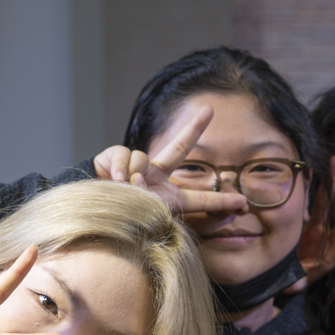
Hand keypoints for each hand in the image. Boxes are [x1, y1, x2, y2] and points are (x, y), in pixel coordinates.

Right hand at [92, 102, 249, 218]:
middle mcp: (156, 178)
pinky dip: (118, 169)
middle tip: (209, 109)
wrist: (90, 218)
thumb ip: (150, 202)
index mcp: (170, 198)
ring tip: (126, 190)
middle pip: (179, 148)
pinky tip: (112, 181)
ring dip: (135, 176)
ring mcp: (137, 166)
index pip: (201, 199)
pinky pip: (124, 155)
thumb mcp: (146, 223)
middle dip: (194, 128)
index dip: (221, 200)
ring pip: (143, 157)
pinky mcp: (115, 158)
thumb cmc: (121, 225)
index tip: (243, 202)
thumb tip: (137, 178)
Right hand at [285, 155, 334, 293]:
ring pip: (324, 204)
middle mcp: (326, 238)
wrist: (293, 282)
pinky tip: (317, 173)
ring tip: (334, 161)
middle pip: (333, 209)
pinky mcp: (308, 226)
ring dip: (329, 183)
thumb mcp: (297, 286)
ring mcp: (318, 231)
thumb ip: (296, 285)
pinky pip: (313, 206)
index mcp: (329, 252)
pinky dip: (316, 190)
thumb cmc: (296, 284)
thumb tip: (294, 287)